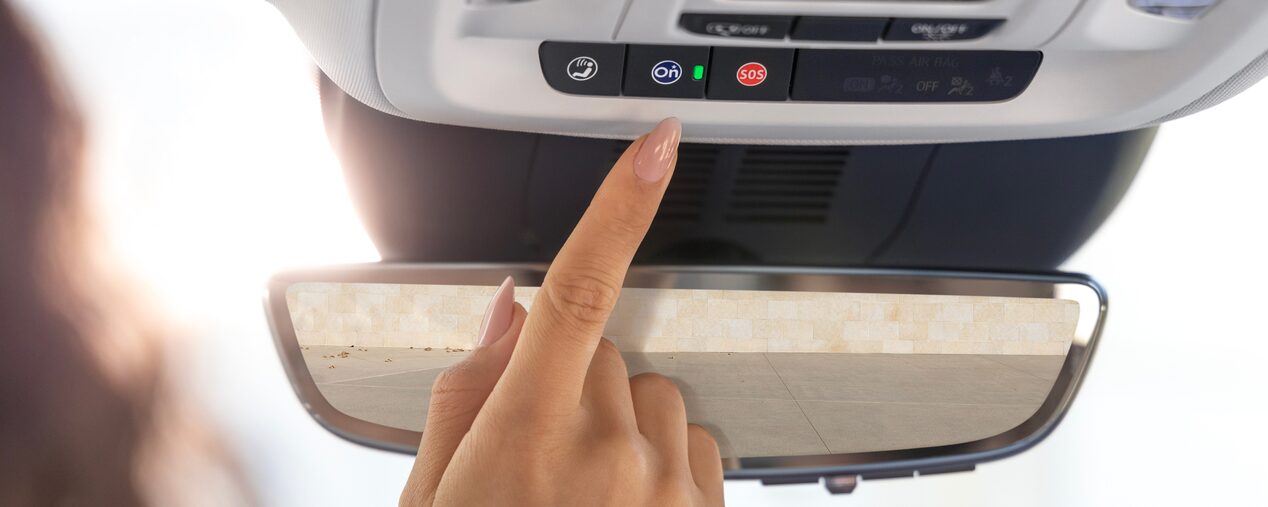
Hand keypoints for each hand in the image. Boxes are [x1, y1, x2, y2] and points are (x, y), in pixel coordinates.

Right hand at [399, 118, 722, 505]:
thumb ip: (465, 390)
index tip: (654, 149)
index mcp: (527, 434)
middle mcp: (607, 452)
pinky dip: (660, 458)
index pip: (579, 292)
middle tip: (537, 450)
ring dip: (621, 420)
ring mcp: (662, 484)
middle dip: (571, 378)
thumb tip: (507, 312)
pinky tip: (621, 498)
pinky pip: (695, 439)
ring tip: (581, 484)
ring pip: (655, 393)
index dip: (619, 209)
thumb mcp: (435, 486)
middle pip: (604, 349)